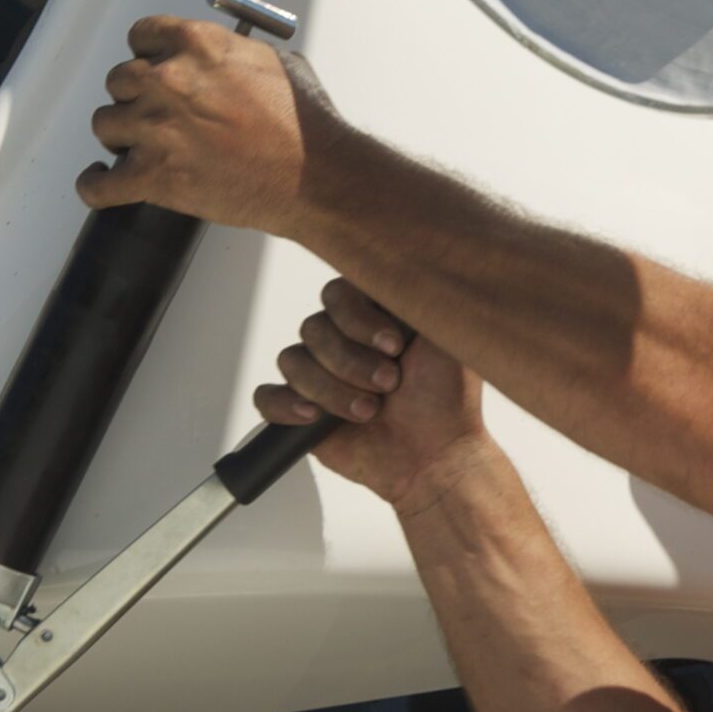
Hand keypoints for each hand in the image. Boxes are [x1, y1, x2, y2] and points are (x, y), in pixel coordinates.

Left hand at [78, 14, 348, 235]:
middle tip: (155, 113)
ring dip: (120, 136)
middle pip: (119, 80)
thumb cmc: (303, 123)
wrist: (314, 175)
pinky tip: (102, 181)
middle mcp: (167, 80)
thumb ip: (230, 55)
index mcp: (195, 44)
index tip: (154, 69)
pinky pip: (99, 184)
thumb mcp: (271, 62)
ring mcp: (156, 129)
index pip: (141, 36)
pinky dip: (95, 185)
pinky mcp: (154, 176)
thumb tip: (221, 63)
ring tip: (138, 147)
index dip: (148, 56)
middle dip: (134, 97)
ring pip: (104, 124)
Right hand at [254, 279, 497, 513]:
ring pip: (293, 361)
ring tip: (368, 411)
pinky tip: (315, 416)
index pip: (338, 294)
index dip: (359, 320)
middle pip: (313, 328)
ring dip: (332, 390)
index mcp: (372, 316)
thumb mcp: (445, 335)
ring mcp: (319, 373)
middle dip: (352, 362)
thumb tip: (409, 256)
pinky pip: (267, 396)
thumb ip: (423, 293)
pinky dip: (286, 405)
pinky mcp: (299, 408)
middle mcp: (343, 340)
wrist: (435, 456)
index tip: (394, 346)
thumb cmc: (445, 401)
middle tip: (388, 385)